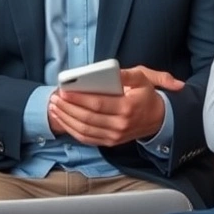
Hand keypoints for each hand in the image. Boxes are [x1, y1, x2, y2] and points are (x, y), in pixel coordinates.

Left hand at [48, 65, 182, 145]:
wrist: (159, 119)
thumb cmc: (146, 95)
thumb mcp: (143, 78)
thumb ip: (128, 74)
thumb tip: (113, 71)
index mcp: (127, 107)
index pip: (98, 104)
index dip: (78, 98)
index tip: (63, 91)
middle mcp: (120, 125)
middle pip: (87, 118)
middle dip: (67, 108)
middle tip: (54, 99)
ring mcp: (115, 136)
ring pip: (84, 130)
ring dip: (66, 119)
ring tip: (54, 108)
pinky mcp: (110, 142)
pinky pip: (87, 138)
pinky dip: (72, 130)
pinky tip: (63, 119)